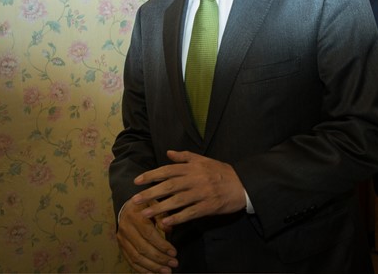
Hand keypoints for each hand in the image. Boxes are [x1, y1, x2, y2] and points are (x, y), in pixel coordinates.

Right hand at [116, 199, 177, 272]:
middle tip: (173, 264)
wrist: (127, 206)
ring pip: (136, 258)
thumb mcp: (155, 203)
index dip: (162, 245)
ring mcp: (122, 239)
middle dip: (159, 259)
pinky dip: (142, 270)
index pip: (149, 234)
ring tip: (166, 271)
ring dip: (152, 267)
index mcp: (135, 216)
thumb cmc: (146, 205)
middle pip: (142, 248)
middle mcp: (126, 228)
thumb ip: (162, 215)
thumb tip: (169, 229)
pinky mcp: (121, 246)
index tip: (174, 252)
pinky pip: (130, 261)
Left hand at [132, 150, 246, 227]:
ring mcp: (202, 193)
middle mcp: (195, 179)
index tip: (137, 181)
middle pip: (169, 185)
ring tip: (145, 214)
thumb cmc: (221, 172)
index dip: (151, 175)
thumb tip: (168, 153)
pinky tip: (166, 223)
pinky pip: (190, 213)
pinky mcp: (208, 206)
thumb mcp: (204, 160)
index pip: (168, 170)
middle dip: (151, 193)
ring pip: (177, 200)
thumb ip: (185, 157)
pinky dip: (178, 218)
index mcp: (193, 167)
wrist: (243, 184)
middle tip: (135, 200)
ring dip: (160, 207)